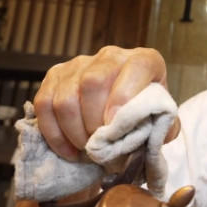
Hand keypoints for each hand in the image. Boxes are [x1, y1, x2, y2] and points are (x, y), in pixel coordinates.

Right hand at [33, 46, 178, 160]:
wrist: (124, 106)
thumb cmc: (146, 112)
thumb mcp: (162, 117)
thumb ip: (162, 126)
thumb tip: (151, 139)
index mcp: (145, 60)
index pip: (136, 67)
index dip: (123, 97)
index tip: (115, 128)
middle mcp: (112, 56)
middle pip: (93, 83)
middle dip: (94, 123)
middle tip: (101, 147)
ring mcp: (80, 63)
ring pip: (66, 97)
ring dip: (74, 131)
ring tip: (87, 149)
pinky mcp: (56, 75)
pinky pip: (44, 103)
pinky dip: (54, 132)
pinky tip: (69, 150)